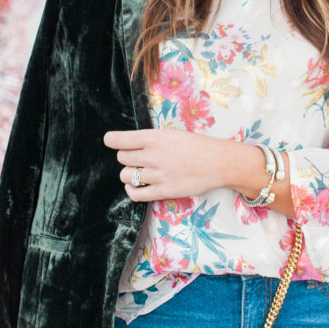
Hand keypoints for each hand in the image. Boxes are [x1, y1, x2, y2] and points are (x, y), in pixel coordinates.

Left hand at [105, 128, 265, 204]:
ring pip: (126, 175)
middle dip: (126, 157)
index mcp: (154, 138)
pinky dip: (131, 190)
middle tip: (137, 157)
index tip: (110, 141)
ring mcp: (156, 175)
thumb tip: (129, 145)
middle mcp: (152, 156)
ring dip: (129, 173)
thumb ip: (151, 139)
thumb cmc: (197, 145)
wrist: (218, 163)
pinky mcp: (162, 191)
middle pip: (122, 158)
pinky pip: (135, 194)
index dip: (111, 140)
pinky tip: (137, 185)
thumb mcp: (172, 134)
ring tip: (139, 171)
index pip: (119, 140)